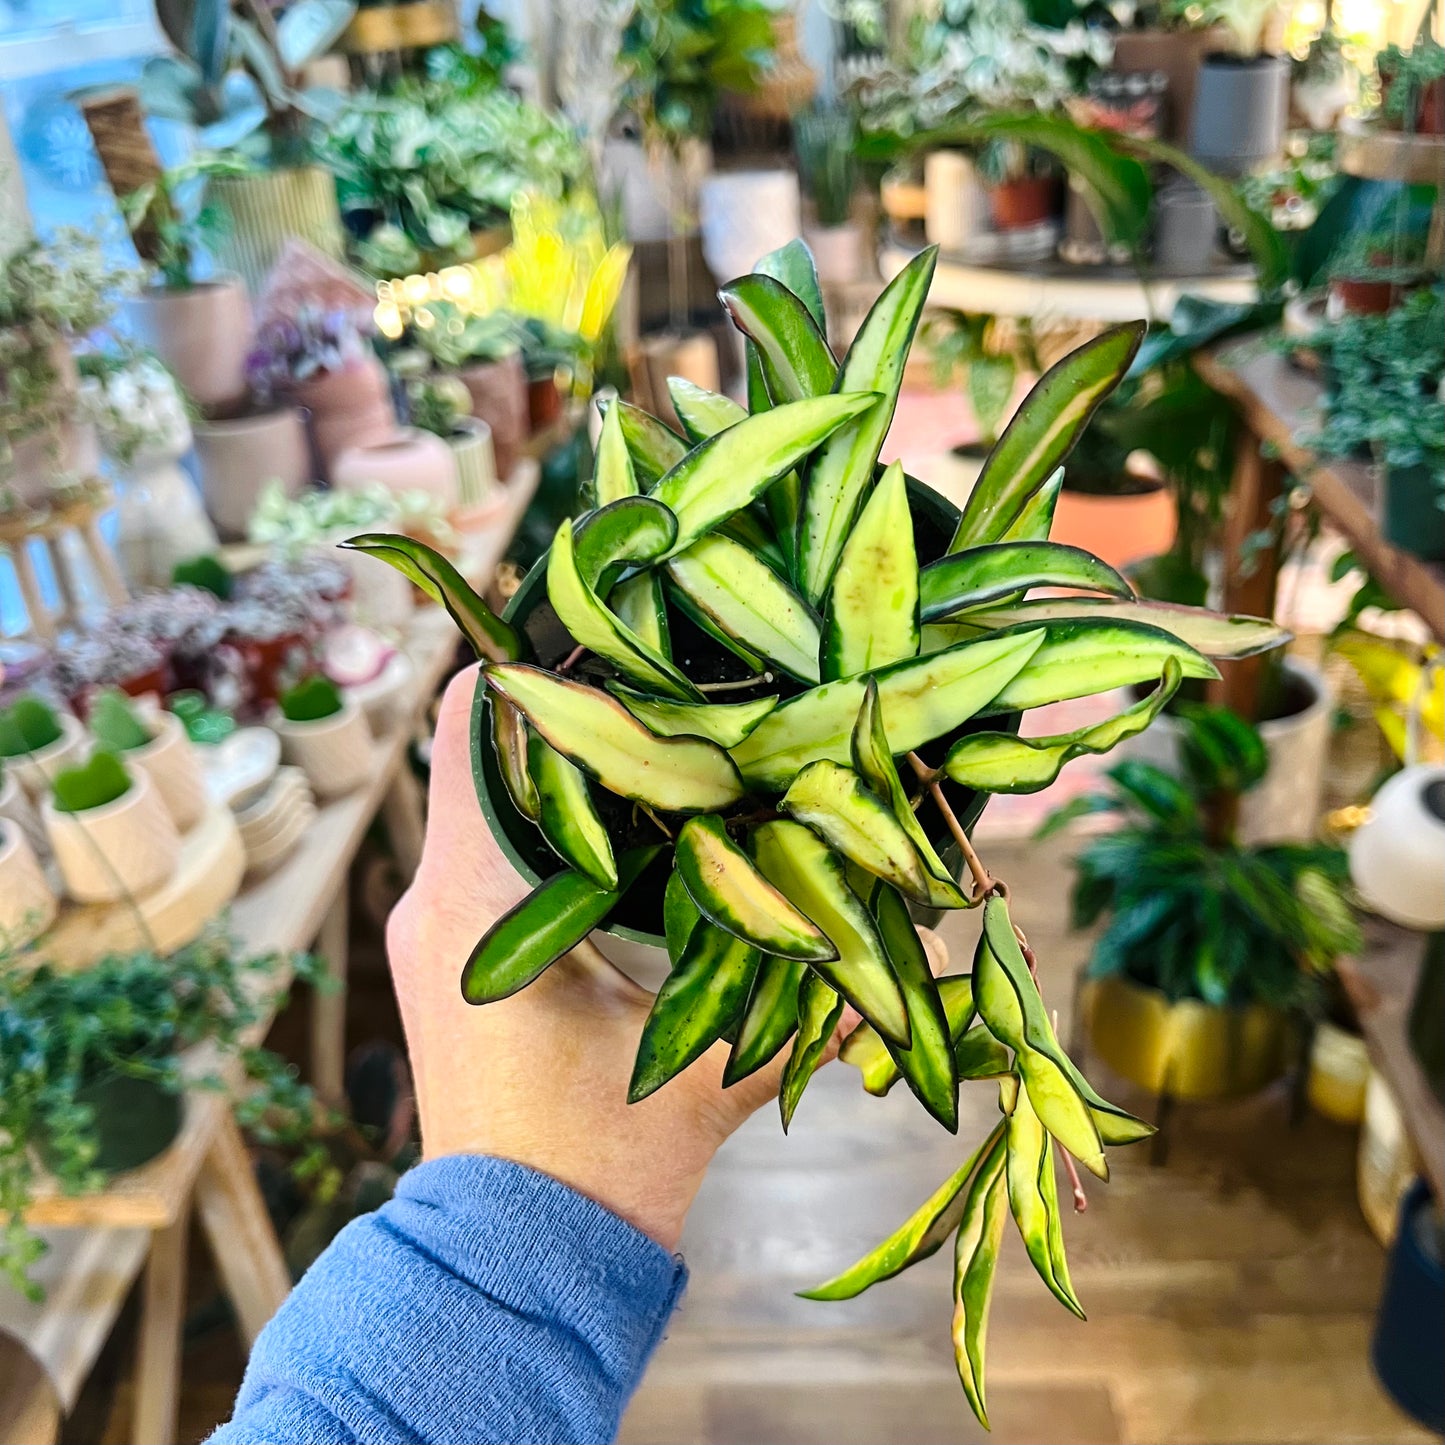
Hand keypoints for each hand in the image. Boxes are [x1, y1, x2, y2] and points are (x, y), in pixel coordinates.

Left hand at [387, 666, 941, 1251]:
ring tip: (650, 743)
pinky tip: (625, 829)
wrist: (520, 1254)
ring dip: (555, 767)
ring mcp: (431, 928)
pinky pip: (483, 850)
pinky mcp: (445, 957)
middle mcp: (434, 899)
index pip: (477, 724)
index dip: (535, 661)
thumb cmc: (602, 1162)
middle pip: (486, 749)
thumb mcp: (706, 1062)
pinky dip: (544, 822)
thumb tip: (901, 938)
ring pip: (484, 799)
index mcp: (478, 899)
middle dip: (566, 708)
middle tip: (659, 684)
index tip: (612, 634)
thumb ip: (801, 1000)